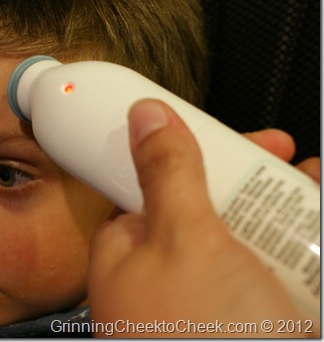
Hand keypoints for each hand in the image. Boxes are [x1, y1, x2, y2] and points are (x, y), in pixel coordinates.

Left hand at [88, 100, 318, 337]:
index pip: (148, 186)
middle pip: (202, 205)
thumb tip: (143, 115)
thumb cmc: (198, 335)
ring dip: (279, 199)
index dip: (183, 154)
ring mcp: (210, 298)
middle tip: (278, 152)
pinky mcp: (251, 316)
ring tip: (310, 178)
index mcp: (130, 255)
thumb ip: (165, 175)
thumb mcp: (183, 240)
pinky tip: (316, 218)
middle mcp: (166, 277)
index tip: (218, 134)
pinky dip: (300, 238)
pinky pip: (274, 264)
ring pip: (243, 232)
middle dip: (243, 174)